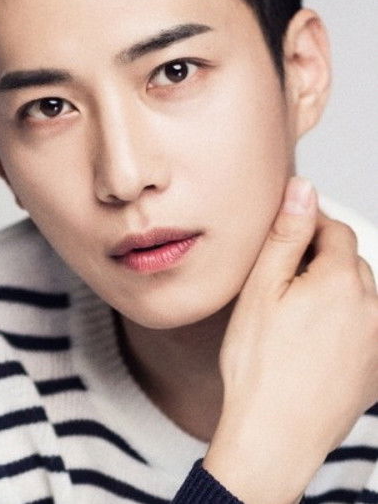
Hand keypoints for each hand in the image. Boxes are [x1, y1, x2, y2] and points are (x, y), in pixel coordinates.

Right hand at [203, 176, 377, 503]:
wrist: (274, 437)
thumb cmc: (259, 366)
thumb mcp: (261, 288)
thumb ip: (287, 233)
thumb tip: (304, 189)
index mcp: (342, 281)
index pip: (335, 230)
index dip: (308, 227)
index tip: (284, 240)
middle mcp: (372, 307)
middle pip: (349, 262)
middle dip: (320, 260)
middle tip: (281, 282)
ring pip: (360, 295)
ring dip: (335, 292)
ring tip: (296, 315)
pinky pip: (367, 328)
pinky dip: (346, 323)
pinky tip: (314, 342)